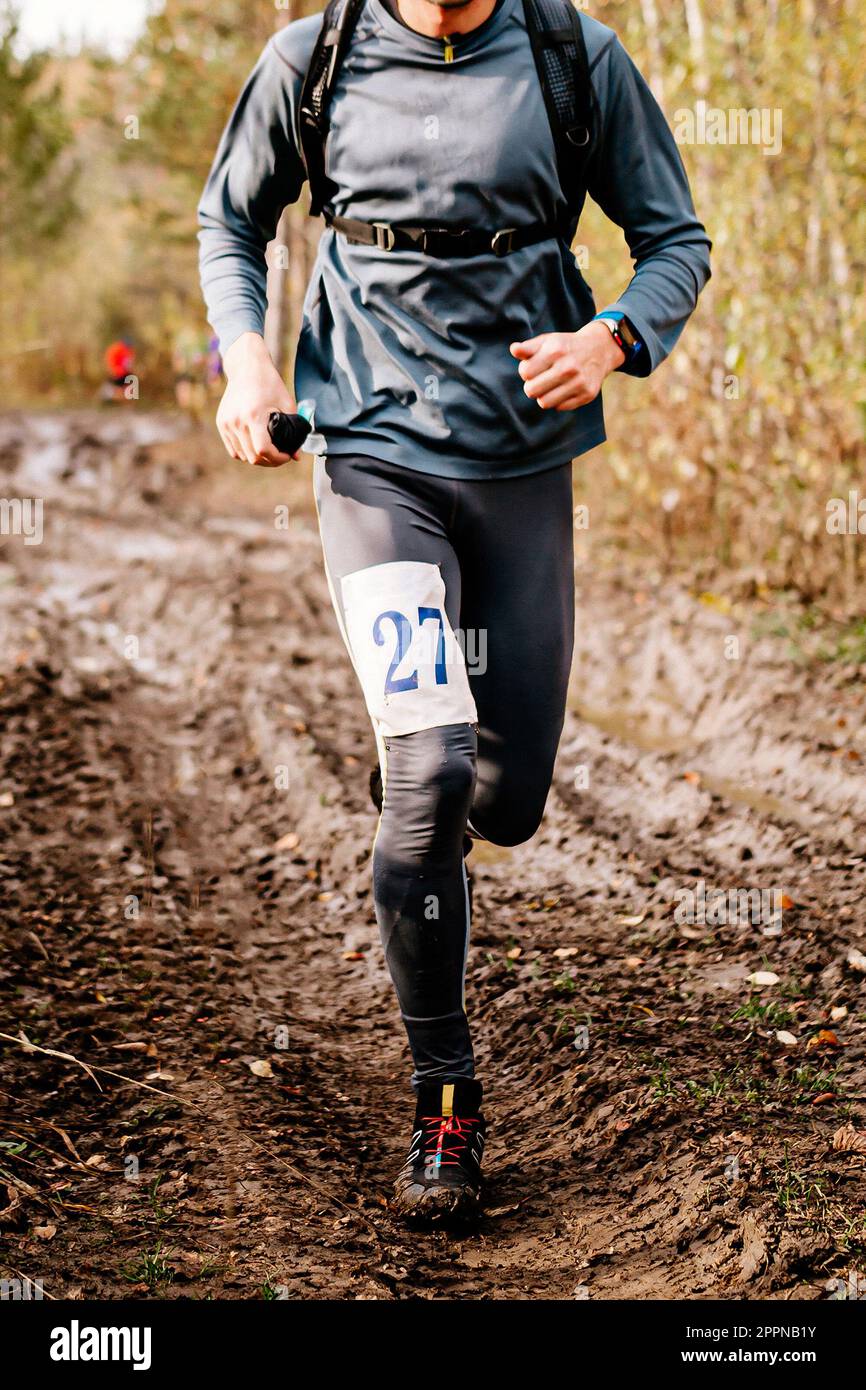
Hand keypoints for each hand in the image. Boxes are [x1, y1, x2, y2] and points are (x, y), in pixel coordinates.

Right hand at [216, 332, 297, 465]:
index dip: (278, 459)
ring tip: (269, 454)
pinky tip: (256, 449)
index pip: (263, 450)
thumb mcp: (287, 404)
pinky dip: (244, 453)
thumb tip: (296, 456)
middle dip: (269, 461)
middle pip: (252, 456)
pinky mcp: (221, 423)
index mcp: (253, 416)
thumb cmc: (270, 384)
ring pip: (241, 456)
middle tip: (280, 456)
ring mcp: (226, 423)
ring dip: (256, 459)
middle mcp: (236, 421)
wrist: (246, 367)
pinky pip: (232, 449)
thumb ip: (293, 431)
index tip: (287, 456)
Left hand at [509, 320, 624, 410]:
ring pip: (544, 402)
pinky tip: (565, 388)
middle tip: (540, 379)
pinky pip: (560, 407)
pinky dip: (559, 400)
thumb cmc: (566, 346)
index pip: (525, 373)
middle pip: (531, 391)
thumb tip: (514, 349)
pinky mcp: (587, 395)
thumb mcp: (548, 341)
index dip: (526, 371)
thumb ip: (528, 347)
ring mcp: (579, 382)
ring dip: (543, 395)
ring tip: (550, 385)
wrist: (599, 350)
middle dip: (532, 386)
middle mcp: (568, 367)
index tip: (534, 367)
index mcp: (555, 351)